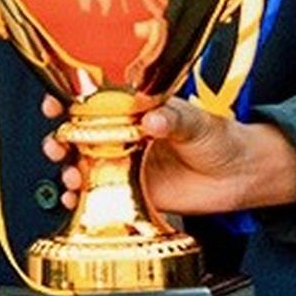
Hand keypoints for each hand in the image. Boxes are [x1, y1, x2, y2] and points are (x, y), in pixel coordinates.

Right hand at [41, 94, 295, 215]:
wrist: (239, 175)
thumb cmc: (222, 138)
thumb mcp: (200, 122)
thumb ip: (176, 120)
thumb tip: (154, 119)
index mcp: (141, 109)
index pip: (100, 98)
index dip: (73, 96)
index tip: (56, 99)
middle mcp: (127, 135)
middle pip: (82, 132)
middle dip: (62, 135)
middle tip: (58, 142)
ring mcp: (126, 164)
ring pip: (83, 164)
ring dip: (67, 167)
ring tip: (69, 173)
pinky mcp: (130, 192)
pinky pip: (97, 194)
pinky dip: (79, 198)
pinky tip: (73, 199)